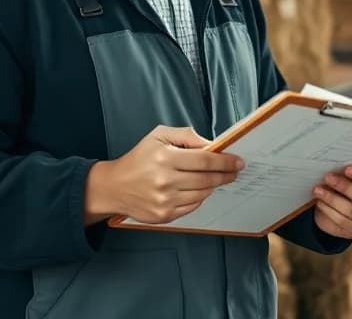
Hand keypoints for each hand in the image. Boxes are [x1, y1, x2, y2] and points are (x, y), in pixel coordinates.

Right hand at [84, 126, 242, 225]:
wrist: (114, 187)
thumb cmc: (138, 158)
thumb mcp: (158, 136)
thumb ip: (186, 136)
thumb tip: (211, 144)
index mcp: (165, 157)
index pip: (205, 160)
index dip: (225, 161)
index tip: (238, 161)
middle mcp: (165, 180)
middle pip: (207, 179)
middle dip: (226, 175)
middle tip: (235, 171)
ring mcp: (165, 201)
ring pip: (202, 194)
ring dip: (213, 186)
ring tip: (216, 178)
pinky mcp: (164, 215)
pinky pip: (193, 206)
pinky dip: (200, 197)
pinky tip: (198, 189)